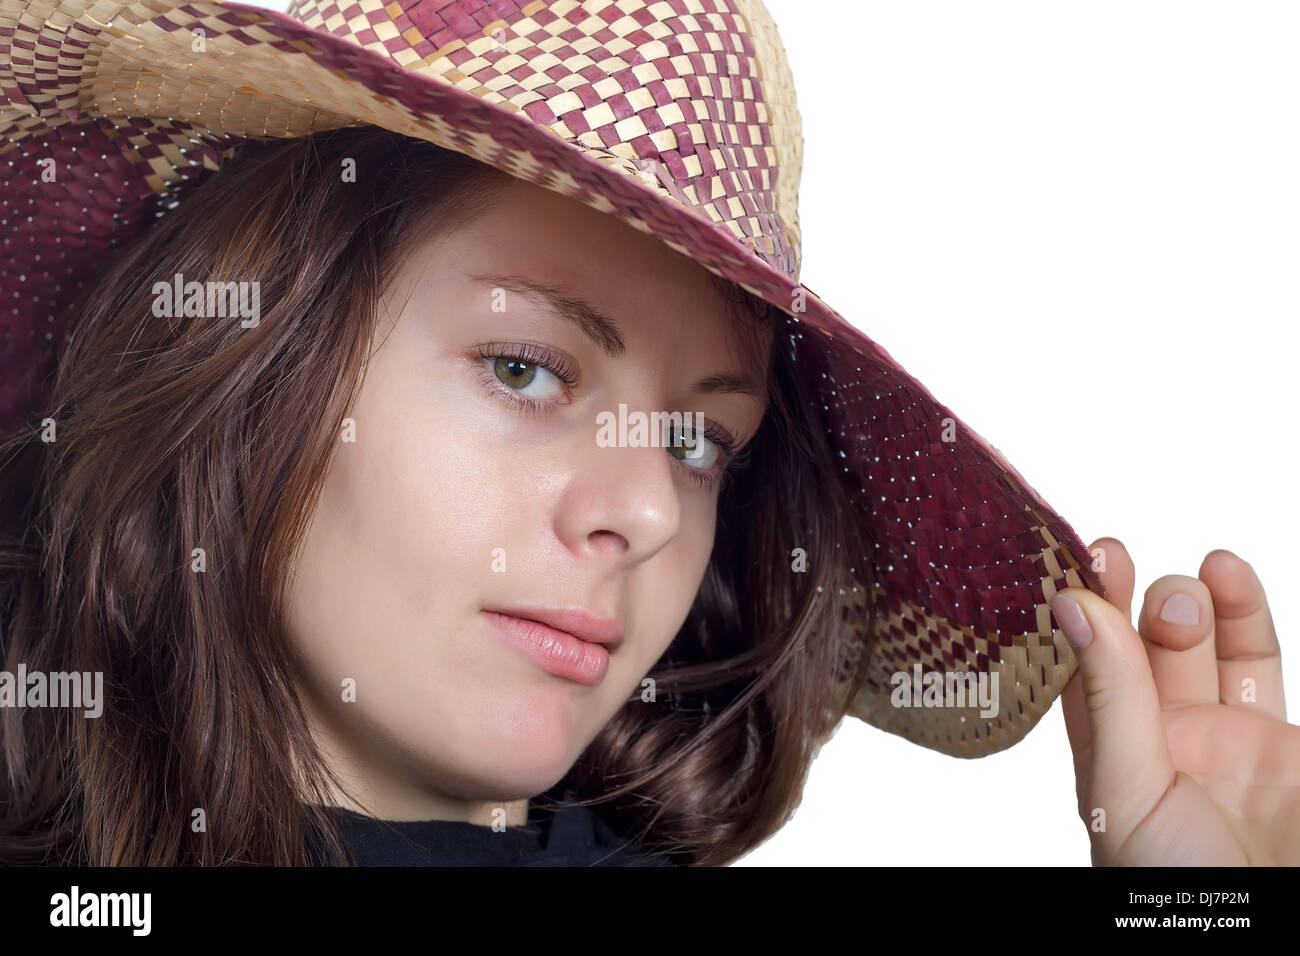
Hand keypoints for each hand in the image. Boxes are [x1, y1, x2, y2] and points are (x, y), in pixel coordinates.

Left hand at [1055, 538, 1299, 864]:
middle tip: (1139, 573)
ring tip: (1206, 578)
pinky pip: (1262, 666)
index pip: (1088, 663)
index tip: (1084, 553)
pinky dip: (1252, 619)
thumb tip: (1072, 605)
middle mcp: (1165, 739)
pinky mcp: (1287, 747)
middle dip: (1145, 602)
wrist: (1276, 934)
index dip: (1085, 606)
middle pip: (1147, 646)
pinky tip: (1235, 577)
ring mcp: (1230, 739)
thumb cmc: (1176, 891)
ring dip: (1204, 602)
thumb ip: (1110, 697)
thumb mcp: (1128, 791)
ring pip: (1211, 647)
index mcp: (1110, 754)